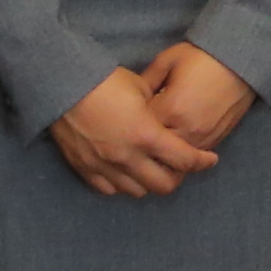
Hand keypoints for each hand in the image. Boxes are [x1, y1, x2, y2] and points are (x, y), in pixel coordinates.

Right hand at [46, 65, 221, 199]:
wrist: (60, 84)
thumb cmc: (102, 79)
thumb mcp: (140, 86)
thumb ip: (157, 107)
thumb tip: (166, 115)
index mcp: (146, 135)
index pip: (184, 160)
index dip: (202, 162)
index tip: (209, 160)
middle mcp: (127, 157)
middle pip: (164, 185)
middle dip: (177, 177)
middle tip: (178, 166)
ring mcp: (104, 166)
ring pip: (137, 191)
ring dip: (149, 181)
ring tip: (150, 167)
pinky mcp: (85, 169)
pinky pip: (109, 189)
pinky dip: (121, 183)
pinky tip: (124, 170)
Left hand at [139, 39, 258, 151]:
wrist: (241, 62)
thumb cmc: (202, 57)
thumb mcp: (168, 60)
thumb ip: (145, 80)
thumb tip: (131, 95)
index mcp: (170, 109)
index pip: (140, 128)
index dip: (131, 123)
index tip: (129, 115)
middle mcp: (185, 130)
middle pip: (156, 149)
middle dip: (145, 141)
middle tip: (138, 130)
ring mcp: (202, 138)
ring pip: (174, 159)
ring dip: (164, 151)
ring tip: (156, 138)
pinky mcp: (215, 141)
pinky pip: (192, 155)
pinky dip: (181, 151)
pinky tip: (175, 140)